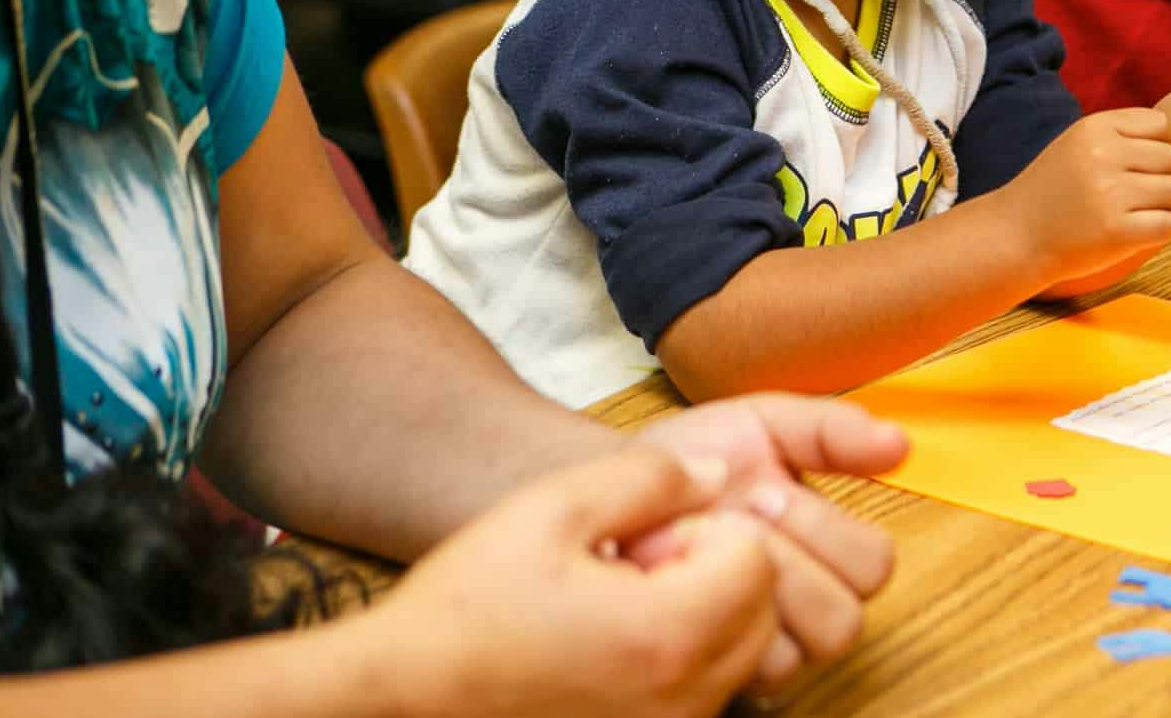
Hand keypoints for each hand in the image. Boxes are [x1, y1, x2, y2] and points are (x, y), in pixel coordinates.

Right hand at [367, 446, 777, 717]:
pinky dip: (685, 657)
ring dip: (708, 613)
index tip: (646, 538)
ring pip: (744, 652)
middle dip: (721, 571)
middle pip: (764, 609)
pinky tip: (617, 641)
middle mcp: (682, 698)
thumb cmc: (471, 601)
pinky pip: (706, 691)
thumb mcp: (553, 507)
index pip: (758, 558)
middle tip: (640, 565)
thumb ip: (651, 476)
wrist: (406, 691)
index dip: (708, 529)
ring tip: (626, 601)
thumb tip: (720, 475)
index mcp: (666, 634)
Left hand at [632, 395, 905, 697]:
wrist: (617, 491)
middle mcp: (806, 603)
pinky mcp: (720, 671)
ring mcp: (764, 644)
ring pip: (799, 655)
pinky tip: (675, 586)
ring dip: (744, 597)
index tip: (765, 492)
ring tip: (698, 555)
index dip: (823, 530)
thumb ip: (832, 429)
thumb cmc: (695, 460)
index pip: (874, 564)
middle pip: (844, 619)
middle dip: (783, 565)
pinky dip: (706, 623)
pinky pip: (742, 672)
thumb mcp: (764, 424)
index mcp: (829, 547)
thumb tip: (900, 444)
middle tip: (734, 524)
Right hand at [996, 108, 1170, 278]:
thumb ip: (1125, 139)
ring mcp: (1111, 194)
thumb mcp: (1080, 145)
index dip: (1161, 146)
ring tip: (1140, 212)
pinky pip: (1168, 224)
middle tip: (1144, 194)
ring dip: (1167, 205)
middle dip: (1167, 177)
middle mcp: (1104, 156)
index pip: (1161, 125)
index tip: (1145, 165)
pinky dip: (1162, 230)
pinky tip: (1140, 231)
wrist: (1016, 235)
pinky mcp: (1117, 231)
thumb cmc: (1054, 191)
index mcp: (1095, 128)